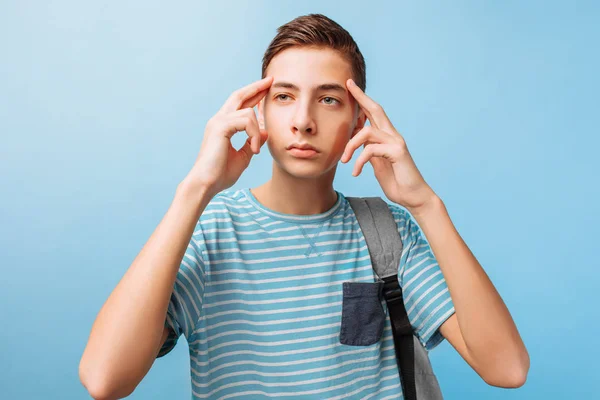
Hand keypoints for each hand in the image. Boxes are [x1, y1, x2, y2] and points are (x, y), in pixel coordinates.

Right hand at [182, 76, 272, 196]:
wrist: (206, 184)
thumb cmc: (220, 174)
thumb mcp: (243, 157)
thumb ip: (253, 142)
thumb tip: (265, 132)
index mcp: (222, 125)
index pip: (239, 104)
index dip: (253, 95)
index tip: (265, 88)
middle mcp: (218, 120)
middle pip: (239, 95)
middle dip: (256, 87)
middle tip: (270, 81)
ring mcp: (218, 122)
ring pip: (248, 112)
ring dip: (257, 131)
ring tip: (256, 149)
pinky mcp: (220, 127)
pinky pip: (246, 121)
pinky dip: (254, 135)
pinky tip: (254, 149)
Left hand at [341, 78, 437, 211]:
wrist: (414, 197)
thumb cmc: (397, 181)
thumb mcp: (378, 164)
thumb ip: (370, 151)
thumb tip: (358, 142)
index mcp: (387, 137)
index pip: (374, 113)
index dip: (362, 99)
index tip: (350, 86)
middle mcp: (393, 136)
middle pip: (376, 110)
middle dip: (361, 97)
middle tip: (347, 85)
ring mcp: (396, 143)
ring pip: (367, 133)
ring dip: (350, 146)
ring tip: (344, 161)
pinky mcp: (397, 152)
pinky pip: (371, 150)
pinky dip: (359, 161)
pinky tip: (356, 173)